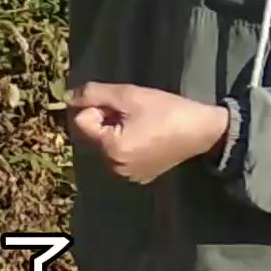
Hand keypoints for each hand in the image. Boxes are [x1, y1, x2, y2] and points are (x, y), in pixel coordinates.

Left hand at [67, 82, 229, 184]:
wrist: (203, 130)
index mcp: (111, 150)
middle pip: (90, 136)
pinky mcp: (138, 176)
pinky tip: (145, 136)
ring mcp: (127, 175)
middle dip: (103, 120)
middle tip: (130, 113)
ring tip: (139, 123)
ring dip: (112, 131)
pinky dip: (123, 144)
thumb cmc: (166, 111)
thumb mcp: (128, 95)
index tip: (120, 105)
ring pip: (103, 145)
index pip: (81, 122)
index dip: (97, 107)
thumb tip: (67, 96)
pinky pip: (117, 156)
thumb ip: (94, 94)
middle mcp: (115, 168)